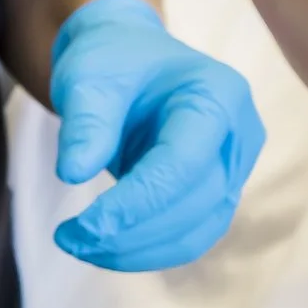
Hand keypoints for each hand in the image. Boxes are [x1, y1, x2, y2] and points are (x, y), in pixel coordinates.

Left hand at [48, 0, 265, 271]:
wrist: (128, 57)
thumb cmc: (111, 61)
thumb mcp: (88, 77)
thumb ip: (85, 121)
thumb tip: (73, 173)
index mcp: (217, 95)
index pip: (183, 163)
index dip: (136, 202)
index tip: (84, 226)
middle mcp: (239, 135)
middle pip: (196, 203)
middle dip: (131, 232)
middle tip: (68, 238)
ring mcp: (234, 168)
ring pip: (198, 230)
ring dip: (137, 250)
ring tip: (77, 244)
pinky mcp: (218, 193)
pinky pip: (191, 236)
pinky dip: (147, 250)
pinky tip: (102, 248)